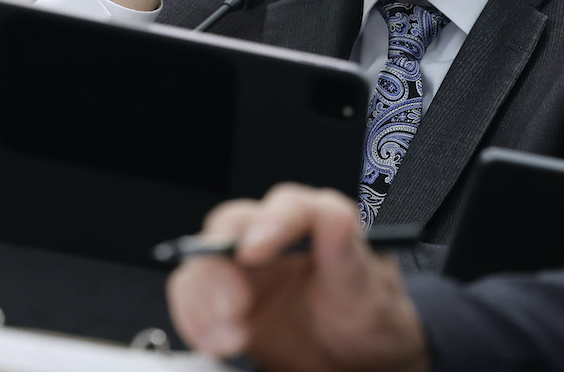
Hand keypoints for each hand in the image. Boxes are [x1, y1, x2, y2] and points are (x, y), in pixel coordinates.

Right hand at [168, 184, 429, 371]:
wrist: (358, 359)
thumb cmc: (372, 317)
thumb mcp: (369, 293)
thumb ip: (348, 257)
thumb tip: (337, 218)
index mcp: (320, 220)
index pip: (292, 207)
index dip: (271, 224)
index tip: (255, 252)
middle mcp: (279, 232)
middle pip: (233, 224)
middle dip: (223, 265)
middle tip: (233, 309)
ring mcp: (248, 263)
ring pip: (204, 260)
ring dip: (204, 301)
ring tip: (232, 341)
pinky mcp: (225, 294)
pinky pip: (191, 294)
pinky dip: (193, 320)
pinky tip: (217, 343)